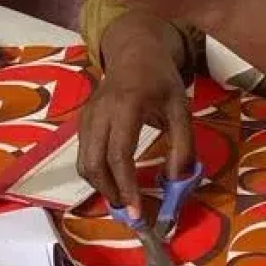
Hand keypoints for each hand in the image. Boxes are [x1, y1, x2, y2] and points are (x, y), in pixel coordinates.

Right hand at [79, 18, 194, 219]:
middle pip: (94, 162)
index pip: (119, 154)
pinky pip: (83, 153)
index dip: (126, 186)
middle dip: (110, 192)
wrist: (134, 53)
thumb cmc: (160, 81)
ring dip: (101, 186)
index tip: (137, 212)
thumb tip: (175, 181)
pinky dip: (95, 173)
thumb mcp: (181, 108)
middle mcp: (100, 112)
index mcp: (127, 106)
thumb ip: (183, 145)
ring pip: (84, 161)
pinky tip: (113, 180)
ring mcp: (87, 115)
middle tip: (130, 211)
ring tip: (123, 198)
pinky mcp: (83, 120)